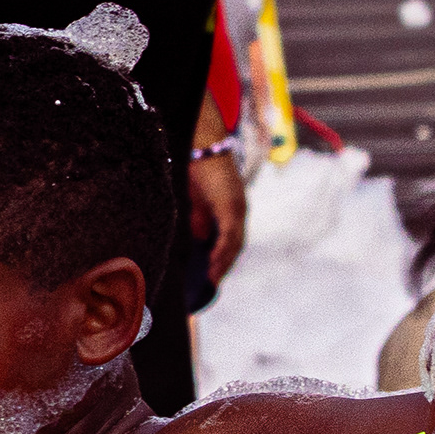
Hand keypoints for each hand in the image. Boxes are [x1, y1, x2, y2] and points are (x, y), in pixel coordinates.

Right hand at [189, 145, 248, 281]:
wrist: (203, 148)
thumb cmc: (197, 170)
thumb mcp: (196, 202)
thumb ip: (199, 221)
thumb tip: (198, 241)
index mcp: (230, 209)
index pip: (230, 240)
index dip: (222, 259)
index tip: (212, 276)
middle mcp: (238, 210)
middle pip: (235, 245)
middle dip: (223, 266)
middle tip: (211, 285)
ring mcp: (237, 208)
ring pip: (234, 243)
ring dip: (223, 263)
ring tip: (211, 280)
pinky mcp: (231, 205)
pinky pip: (229, 235)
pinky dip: (221, 251)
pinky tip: (212, 264)